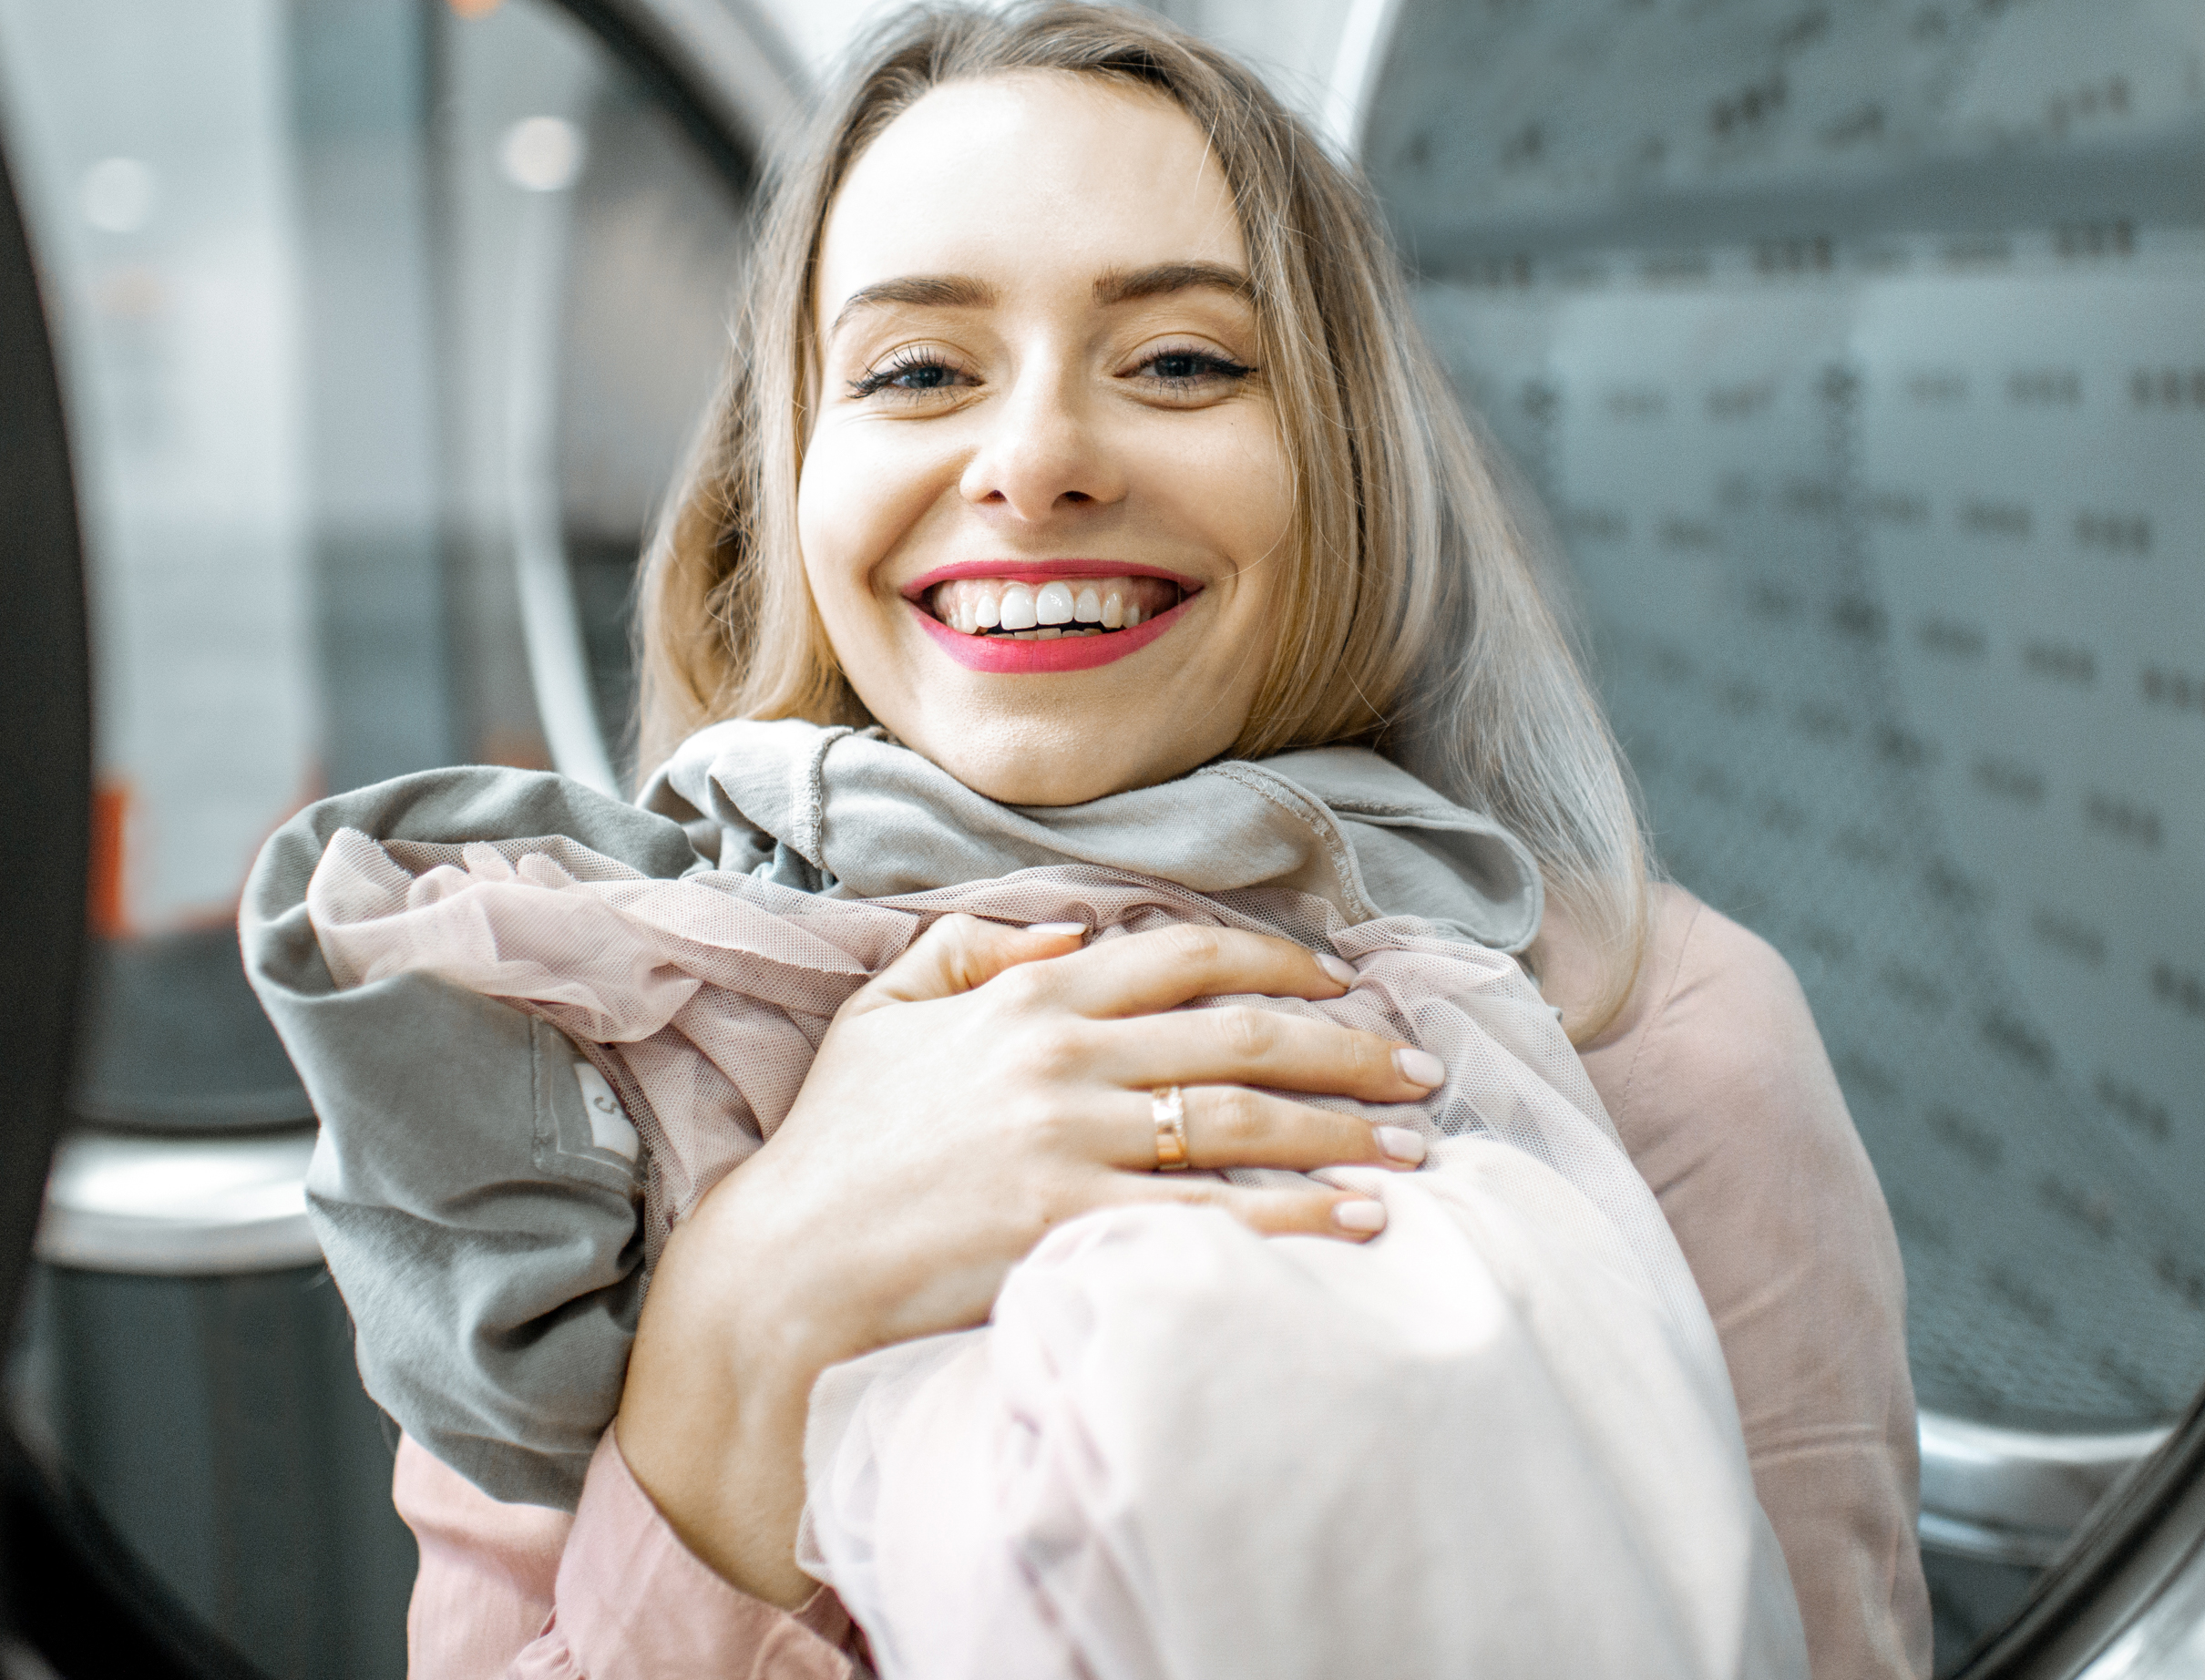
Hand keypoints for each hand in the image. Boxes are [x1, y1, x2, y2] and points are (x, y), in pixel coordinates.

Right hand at [613, 914, 1444, 1603]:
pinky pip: (1216, 1215)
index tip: (1339, 985)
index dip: (1278, 962)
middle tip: (1420, 1070)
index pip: (1185, 953)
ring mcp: (1073, 1141)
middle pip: (1243, 1035)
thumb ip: (973, 949)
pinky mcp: (1075, 1225)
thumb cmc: (834, 1143)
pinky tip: (1365, 1219)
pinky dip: (1303, 1214)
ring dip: (1347, 1129)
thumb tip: (1074, 935)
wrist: (784, 1267)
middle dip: (1348, 1049)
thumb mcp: (883, 1011)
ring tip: (1417, 1147)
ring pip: (1246, 1119)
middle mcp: (1064, 1055)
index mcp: (1029, 996)